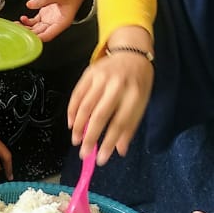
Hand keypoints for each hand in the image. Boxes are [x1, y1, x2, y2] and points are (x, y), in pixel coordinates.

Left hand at [20, 0, 88, 41]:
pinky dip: (28, 22)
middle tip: (16, 31)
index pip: (48, 35)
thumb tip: (29, 4)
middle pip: (40, 33)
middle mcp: (56, 23)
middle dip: (28, 33)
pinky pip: (35, 22)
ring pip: (36, 28)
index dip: (37, 38)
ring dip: (26, 28)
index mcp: (62, 22)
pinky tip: (22, 18)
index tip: (26, 37)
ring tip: (16, 25)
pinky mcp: (46, 14)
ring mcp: (50, 19)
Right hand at [68, 28, 154, 163]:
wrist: (132, 53)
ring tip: (76, 141)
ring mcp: (102, 77)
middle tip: (84, 154)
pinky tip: (72, 124)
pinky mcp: (89, 73)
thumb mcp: (142, 103)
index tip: (102, 159)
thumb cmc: (138, 83)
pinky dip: (72, 111)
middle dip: (91, 137)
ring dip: (79, 126)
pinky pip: (77, 94)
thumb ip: (130, 126)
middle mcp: (118, 85)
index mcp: (135, 94)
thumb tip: (119, 151)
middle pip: (100, 115)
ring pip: (86, 105)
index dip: (109, 142)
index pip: (120, 122)